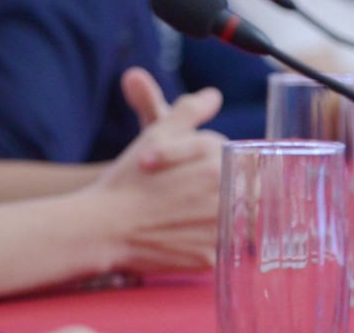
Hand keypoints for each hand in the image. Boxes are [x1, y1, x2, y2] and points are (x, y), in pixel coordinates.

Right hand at [84, 80, 224, 273]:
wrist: (104, 227)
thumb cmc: (128, 179)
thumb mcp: (156, 135)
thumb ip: (189, 113)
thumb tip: (213, 96)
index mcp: (217, 165)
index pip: (243, 159)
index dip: (224, 161)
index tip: (201, 168)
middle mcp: (224, 198)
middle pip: (249, 189)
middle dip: (233, 187)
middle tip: (196, 191)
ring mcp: (218, 231)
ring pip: (241, 218)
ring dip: (227, 213)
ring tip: (190, 212)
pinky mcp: (209, 258)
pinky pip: (224, 247)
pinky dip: (212, 240)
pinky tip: (185, 233)